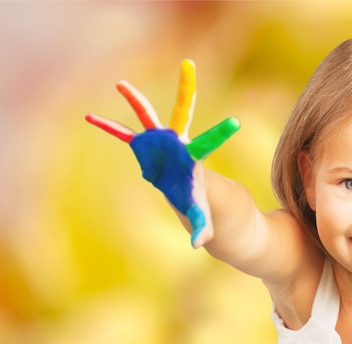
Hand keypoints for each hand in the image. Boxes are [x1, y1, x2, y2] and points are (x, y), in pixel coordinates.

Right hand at [85, 60, 239, 247]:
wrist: (193, 199)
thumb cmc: (204, 209)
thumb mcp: (202, 220)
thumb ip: (200, 228)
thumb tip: (198, 244)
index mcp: (195, 159)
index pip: (208, 144)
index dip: (220, 134)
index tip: (235, 121)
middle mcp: (179, 145)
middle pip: (182, 114)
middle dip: (185, 90)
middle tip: (188, 64)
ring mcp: (161, 145)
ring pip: (148, 118)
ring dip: (135, 102)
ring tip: (120, 84)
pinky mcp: (146, 151)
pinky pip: (124, 137)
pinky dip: (109, 128)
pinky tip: (90, 117)